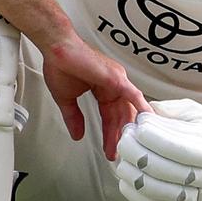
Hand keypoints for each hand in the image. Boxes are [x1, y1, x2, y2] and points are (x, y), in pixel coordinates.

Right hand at [41, 37, 150, 159]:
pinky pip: (134, 95)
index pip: (110, 116)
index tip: (108, 149)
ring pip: (129, 107)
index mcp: (103, 88)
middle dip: (119, 135)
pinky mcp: (116, 78)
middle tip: (116, 152)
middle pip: (121, 114)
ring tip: (128, 144)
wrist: (56, 48)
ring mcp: (117, 80)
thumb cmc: (61, 65)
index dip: (109, 133)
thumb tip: (77, 134)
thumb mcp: (67, 99)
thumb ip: (74, 117)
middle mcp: (114, 84)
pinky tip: (145, 120)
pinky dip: (141, 107)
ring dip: (128, 127)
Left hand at [115, 98, 201, 200]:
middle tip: (125, 139)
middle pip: (177, 173)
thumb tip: (145, 116)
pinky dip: (139, 197)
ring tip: (123, 158)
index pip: (188, 149)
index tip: (139, 126)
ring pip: (167, 194)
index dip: (159, 138)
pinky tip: (126, 180)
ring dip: (137, 176)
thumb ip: (171, 112)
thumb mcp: (194, 112)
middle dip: (143, 155)